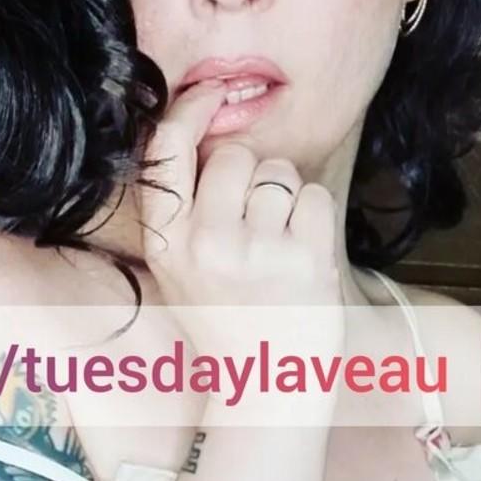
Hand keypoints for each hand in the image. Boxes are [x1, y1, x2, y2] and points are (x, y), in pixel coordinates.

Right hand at [138, 81, 344, 382]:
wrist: (266, 386)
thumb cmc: (224, 320)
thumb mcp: (179, 268)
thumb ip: (183, 207)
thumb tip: (204, 125)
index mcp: (167, 243)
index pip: (166, 150)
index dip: (189, 109)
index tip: (211, 94)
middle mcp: (206, 243)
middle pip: (234, 155)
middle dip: (250, 175)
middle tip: (253, 222)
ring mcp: (257, 251)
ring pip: (279, 172)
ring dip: (284, 197)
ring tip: (276, 245)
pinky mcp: (305, 258)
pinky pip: (314, 196)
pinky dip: (312, 218)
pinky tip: (300, 255)